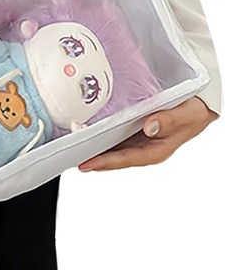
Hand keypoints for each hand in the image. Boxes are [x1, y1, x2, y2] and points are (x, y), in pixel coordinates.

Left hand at [78, 96, 218, 171]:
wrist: (199, 105)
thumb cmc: (194, 111)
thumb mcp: (187, 114)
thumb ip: (169, 120)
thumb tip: (149, 127)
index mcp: (155, 150)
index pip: (126, 159)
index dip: (106, 162)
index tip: (87, 164)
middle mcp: (143, 148)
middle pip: (114, 156)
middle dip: (92, 156)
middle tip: (70, 154)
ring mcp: (137, 140)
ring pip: (111, 147)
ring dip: (93, 146)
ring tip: (71, 144)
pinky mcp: (133, 130)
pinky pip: (114, 134)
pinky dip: (100, 133)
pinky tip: (86, 129)